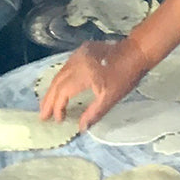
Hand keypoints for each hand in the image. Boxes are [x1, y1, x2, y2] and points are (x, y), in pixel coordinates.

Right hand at [38, 37, 152, 131]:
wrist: (136, 51)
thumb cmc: (125, 76)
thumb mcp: (111, 97)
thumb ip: (94, 113)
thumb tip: (81, 128)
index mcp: (81, 74)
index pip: (62, 93)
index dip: (58, 108)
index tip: (58, 120)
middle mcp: (75, 63)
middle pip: (56, 83)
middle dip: (48, 100)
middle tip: (43, 115)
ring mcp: (77, 55)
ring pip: (59, 74)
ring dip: (53, 90)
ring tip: (48, 105)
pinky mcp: (81, 51)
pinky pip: (66, 67)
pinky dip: (60, 80)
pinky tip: (59, 88)